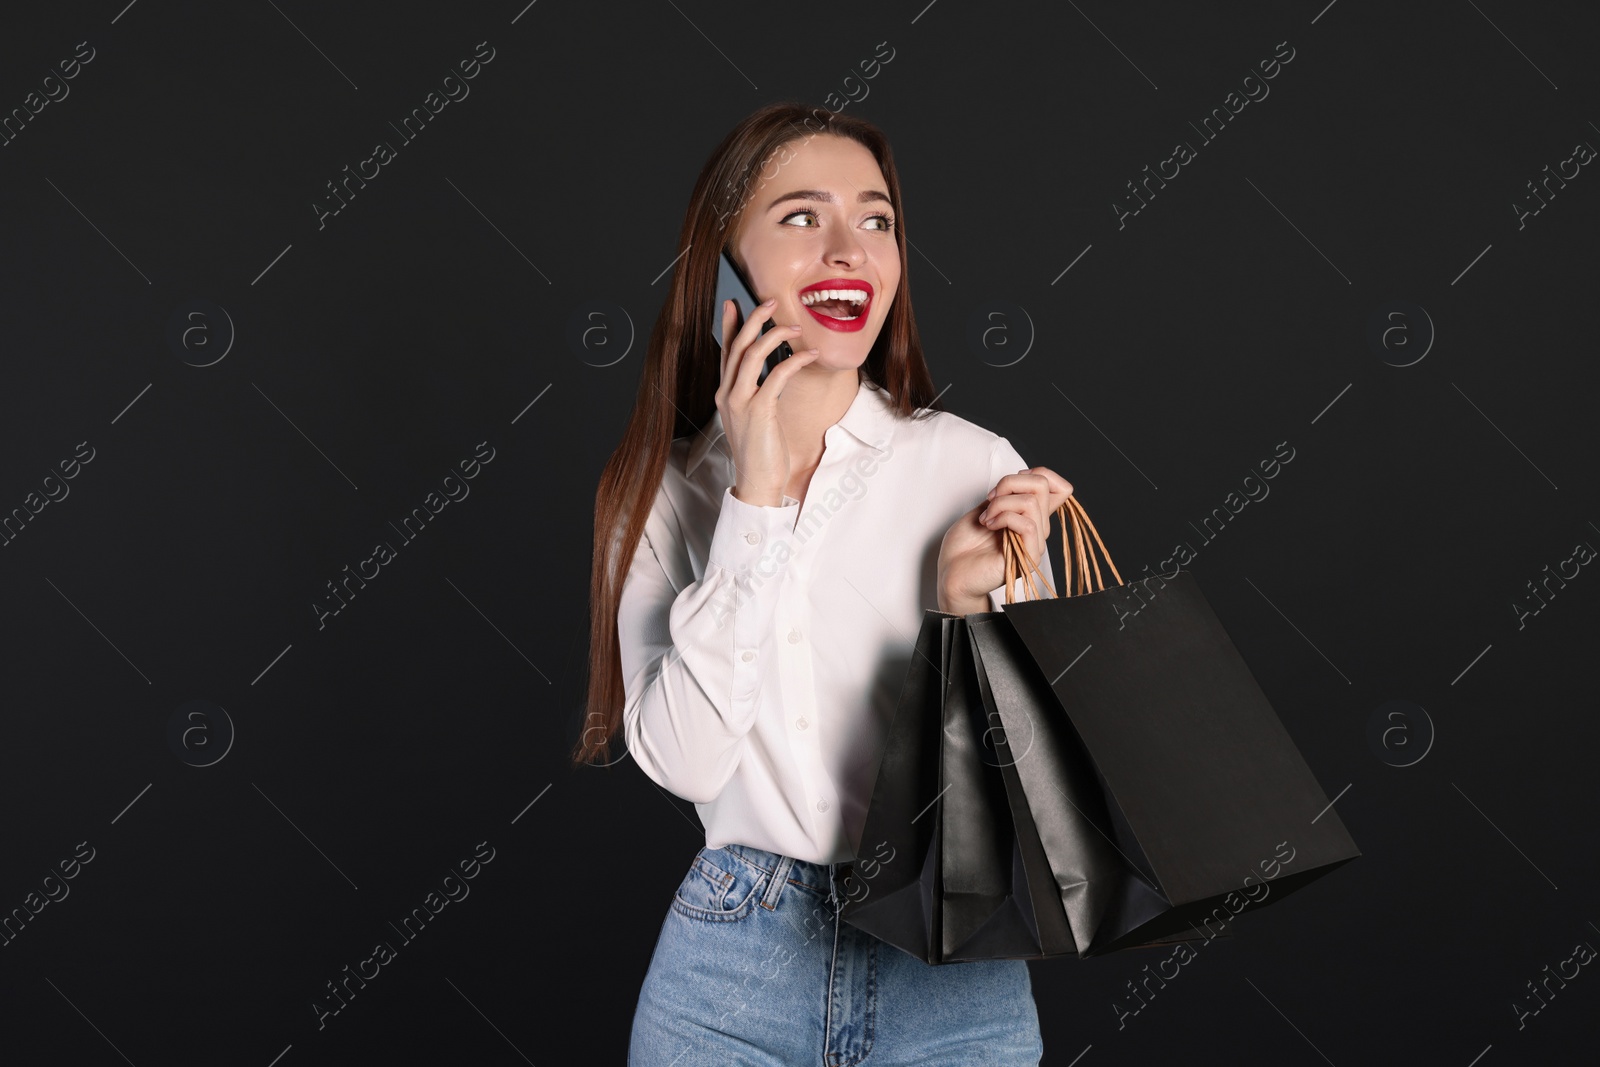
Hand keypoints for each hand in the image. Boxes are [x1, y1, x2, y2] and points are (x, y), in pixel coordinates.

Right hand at [716, 297, 820, 505]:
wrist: (757, 482)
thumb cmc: (760, 451)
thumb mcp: (754, 418)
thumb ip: (755, 394)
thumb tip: (768, 372)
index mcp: (725, 394)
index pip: (725, 352)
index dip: (728, 326)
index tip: (733, 303)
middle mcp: (727, 394)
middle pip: (737, 345)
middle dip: (753, 319)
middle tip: (770, 301)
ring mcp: (740, 402)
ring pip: (751, 354)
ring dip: (774, 334)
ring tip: (794, 325)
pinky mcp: (758, 410)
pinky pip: (776, 375)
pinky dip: (794, 360)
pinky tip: (809, 355)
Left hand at [936, 466, 1073, 611]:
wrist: (951, 574)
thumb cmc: (963, 546)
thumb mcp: (985, 508)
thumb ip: (1007, 495)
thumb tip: (1025, 477)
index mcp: (1030, 517)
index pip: (1061, 488)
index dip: (1038, 474)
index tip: (1007, 486)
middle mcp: (1037, 530)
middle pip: (1044, 485)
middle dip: (1010, 483)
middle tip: (990, 499)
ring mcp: (1034, 544)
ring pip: (1031, 502)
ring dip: (1001, 503)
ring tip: (985, 518)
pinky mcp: (1027, 557)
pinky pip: (1027, 524)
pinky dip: (1003, 517)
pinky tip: (989, 525)